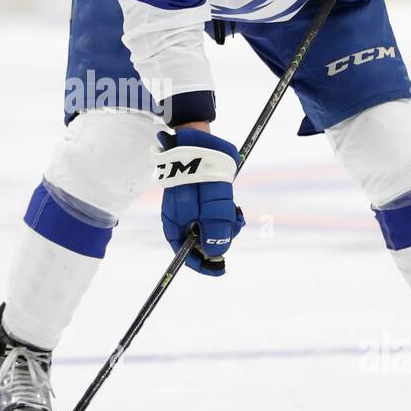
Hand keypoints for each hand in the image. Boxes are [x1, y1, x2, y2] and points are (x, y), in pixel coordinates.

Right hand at [154, 127, 245, 275]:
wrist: (198, 141)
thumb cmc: (198, 174)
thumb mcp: (207, 205)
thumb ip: (213, 229)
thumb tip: (217, 253)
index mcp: (175, 224)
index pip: (185, 253)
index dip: (203, 264)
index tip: (220, 269)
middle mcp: (184, 219)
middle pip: (203, 242)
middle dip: (220, 238)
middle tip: (233, 227)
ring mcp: (194, 209)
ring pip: (213, 229)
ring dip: (227, 226)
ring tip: (235, 213)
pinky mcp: (206, 200)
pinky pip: (218, 215)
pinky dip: (228, 215)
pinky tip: (235, 207)